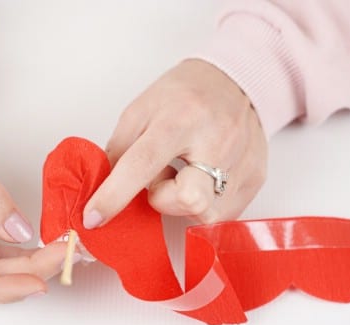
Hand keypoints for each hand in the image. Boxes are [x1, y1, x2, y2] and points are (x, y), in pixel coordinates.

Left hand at [83, 59, 266, 226]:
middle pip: (189, 199)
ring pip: (207, 215)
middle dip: (165, 200)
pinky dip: (204, 204)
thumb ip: (120, 150)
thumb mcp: (141, 110)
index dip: (114, 195)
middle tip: (163, 177)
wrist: (236, 81)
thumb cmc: (185, 94)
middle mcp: (218, 140)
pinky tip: (202, 180)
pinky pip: (224, 214)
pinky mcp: (256, 178)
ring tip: (185, 175)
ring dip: (184, 203)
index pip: (143, 164)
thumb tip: (104, 190)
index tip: (94, 217)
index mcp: (181, 118)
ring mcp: (242, 161)